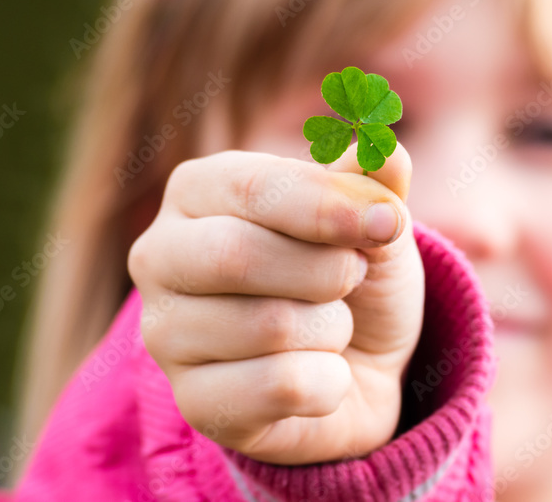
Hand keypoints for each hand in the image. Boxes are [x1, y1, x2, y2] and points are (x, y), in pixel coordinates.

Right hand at [127, 142, 422, 463]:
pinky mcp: (194, 402)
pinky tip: (321, 374)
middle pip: (238, 256)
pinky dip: (329, 381)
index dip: (329, 205)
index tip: (390, 221)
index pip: (253, 187)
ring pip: (269, 327)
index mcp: (197, 190)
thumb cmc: (352, 271)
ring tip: (329, 325)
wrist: (363, 365)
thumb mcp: (374, 215)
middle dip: (327, 270)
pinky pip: (281, 387)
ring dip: (333, 328)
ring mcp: (167, 334)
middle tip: (354, 276)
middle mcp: (161, 256)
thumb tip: (385, 150)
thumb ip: (377, 178)